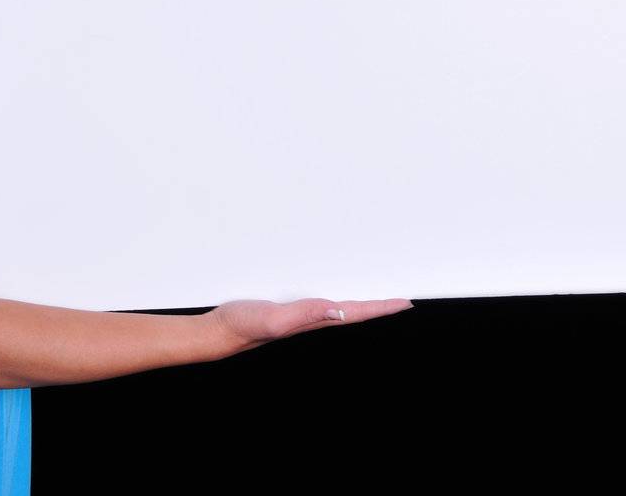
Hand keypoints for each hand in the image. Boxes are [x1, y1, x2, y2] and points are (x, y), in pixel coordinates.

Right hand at [207, 296, 414, 354]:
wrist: (220, 331)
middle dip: (380, 307)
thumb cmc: (243, 326)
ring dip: (363, 304)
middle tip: (403, 300)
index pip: (356, 313)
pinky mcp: (290, 309)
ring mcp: (302, 316)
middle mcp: (313, 319)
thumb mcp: (273, 319)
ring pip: (342, 308)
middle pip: (355, 312)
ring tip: (382, 299)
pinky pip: (324, 301)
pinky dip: (340, 297)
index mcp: (314, 320)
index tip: (404, 302)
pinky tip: (339, 295)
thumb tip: (336, 309)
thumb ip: (303, 314)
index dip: (381, 308)